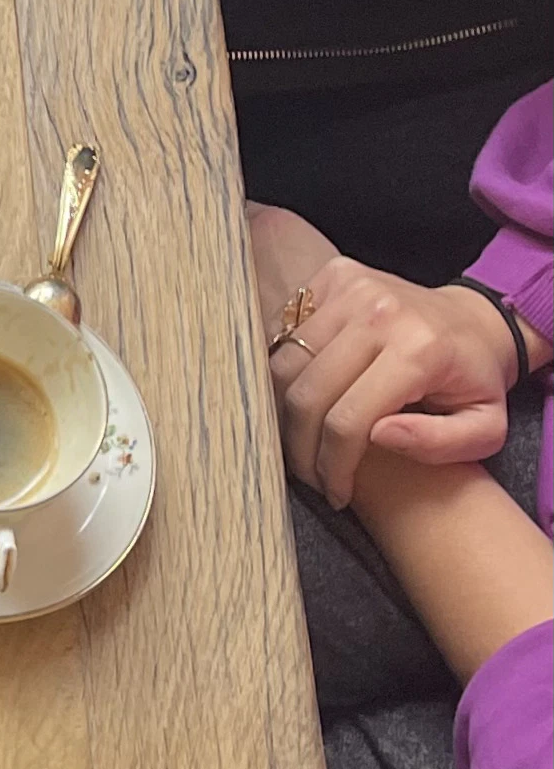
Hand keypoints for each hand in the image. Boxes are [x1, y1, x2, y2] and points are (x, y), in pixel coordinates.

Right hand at [251, 204, 519, 507]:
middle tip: (311, 473)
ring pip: (285, 362)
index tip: (334, 490)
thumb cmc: (476, 380)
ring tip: (303, 438)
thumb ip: (439, 443)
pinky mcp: (334, 277)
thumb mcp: (484, 427)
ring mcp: (352, 288)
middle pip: (307, 392)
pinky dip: (286, 370)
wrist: (475, 320)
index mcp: (420, 350)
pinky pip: (285, 331)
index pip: (348, 419)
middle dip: (301, 446)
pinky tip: (306, 393)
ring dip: (285, 409)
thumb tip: (379, 435)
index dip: (333, 465)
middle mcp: (379, 311)